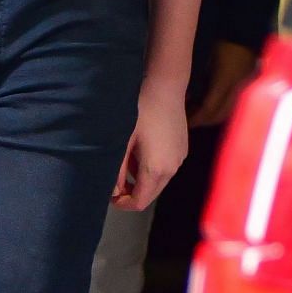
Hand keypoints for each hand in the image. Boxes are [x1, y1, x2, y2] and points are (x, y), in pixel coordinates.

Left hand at [111, 79, 189, 212]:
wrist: (165, 88)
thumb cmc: (140, 112)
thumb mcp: (122, 142)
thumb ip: (116, 170)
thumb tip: (111, 191)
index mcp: (156, 170)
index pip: (140, 202)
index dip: (123, 204)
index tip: (109, 196)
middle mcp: (172, 169)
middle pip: (150, 194)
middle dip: (131, 192)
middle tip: (113, 182)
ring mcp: (180, 159)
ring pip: (159, 181)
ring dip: (141, 179)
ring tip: (124, 161)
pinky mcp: (182, 149)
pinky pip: (166, 168)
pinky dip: (151, 168)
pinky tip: (140, 151)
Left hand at [188, 40, 258, 130]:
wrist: (244, 28)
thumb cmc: (219, 39)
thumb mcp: (203, 56)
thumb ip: (195, 78)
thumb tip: (185, 96)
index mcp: (225, 80)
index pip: (209, 108)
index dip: (195, 118)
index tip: (182, 121)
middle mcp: (237, 87)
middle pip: (218, 114)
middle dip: (201, 121)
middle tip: (185, 120)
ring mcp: (244, 86)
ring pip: (227, 111)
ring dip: (211, 116)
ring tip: (194, 112)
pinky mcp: (248, 84)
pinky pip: (232, 103)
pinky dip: (220, 108)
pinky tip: (208, 103)